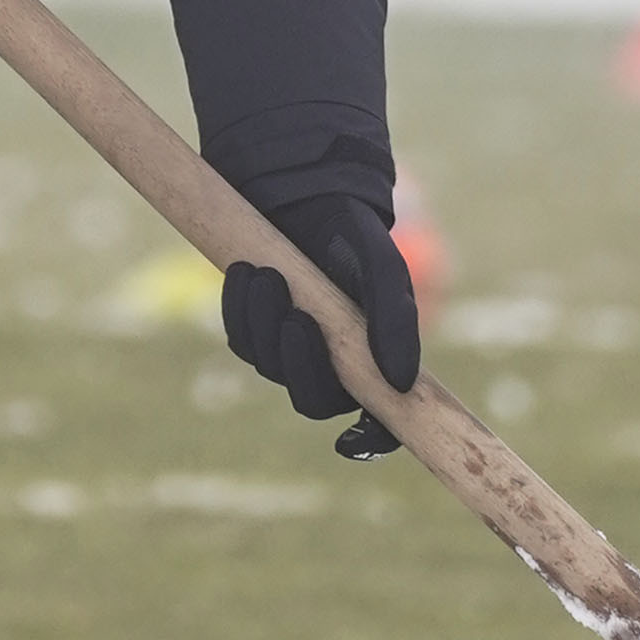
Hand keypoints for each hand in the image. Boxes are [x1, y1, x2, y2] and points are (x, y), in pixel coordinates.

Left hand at [221, 193, 417, 447]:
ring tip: (266, 274)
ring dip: (264, 324)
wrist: (309, 198)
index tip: (347, 441)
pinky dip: (240, 308)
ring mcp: (288, 352)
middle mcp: (331, 367)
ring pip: (269, 367)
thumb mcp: (384, 270)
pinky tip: (246, 270)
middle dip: (299, 363)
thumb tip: (400, 383)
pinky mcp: (254, 330)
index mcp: (373, 363)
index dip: (367, 441)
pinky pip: (239, 338)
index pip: (378, 423)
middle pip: (312, 401)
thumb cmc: (355, 239)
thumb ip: (396, 322)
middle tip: (296, 317)